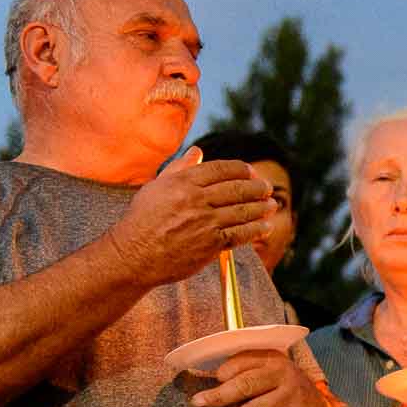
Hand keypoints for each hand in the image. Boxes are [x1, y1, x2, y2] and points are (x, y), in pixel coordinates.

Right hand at [106, 148, 280, 287]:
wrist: (134, 255)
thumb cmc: (143, 220)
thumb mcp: (156, 187)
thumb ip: (180, 168)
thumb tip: (198, 151)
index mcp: (183, 182)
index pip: (222, 169)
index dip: (242, 169)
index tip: (251, 172)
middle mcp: (196, 199)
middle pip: (238, 188)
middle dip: (258, 187)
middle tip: (268, 188)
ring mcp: (205, 222)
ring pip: (243, 211)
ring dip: (263, 208)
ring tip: (272, 206)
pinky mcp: (211, 244)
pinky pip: (241, 234)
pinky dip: (257, 229)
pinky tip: (266, 227)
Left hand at [192, 350, 327, 406]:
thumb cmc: (279, 391)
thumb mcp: (265, 374)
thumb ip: (241, 374)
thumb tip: (208, 388)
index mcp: (273, 358)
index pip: (243, 361)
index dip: (223, 373)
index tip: (212, 382)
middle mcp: (285, 373)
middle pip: (246, 385)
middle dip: (218, 396)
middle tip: (198, 404)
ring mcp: (293, 396)